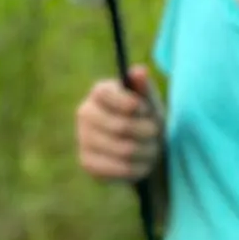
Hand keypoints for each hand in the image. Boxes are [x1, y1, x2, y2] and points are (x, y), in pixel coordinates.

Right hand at [75, 66, 162, 182]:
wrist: (142, 149)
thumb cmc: (147, 119)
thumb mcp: (150, 103)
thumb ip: (145, 88)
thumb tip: (139, 71)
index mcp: (99, 92)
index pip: (110, 96)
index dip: (134, 106)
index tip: (146, 111)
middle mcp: (84, 113)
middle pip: (121, 126)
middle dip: (147, 133)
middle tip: (156, 134)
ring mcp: (82, 138)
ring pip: (123, 149)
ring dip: (147, 152)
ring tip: (152, 150)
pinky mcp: (86, 162)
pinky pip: (117, 168)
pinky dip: (137, 168)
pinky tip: (140, 164)